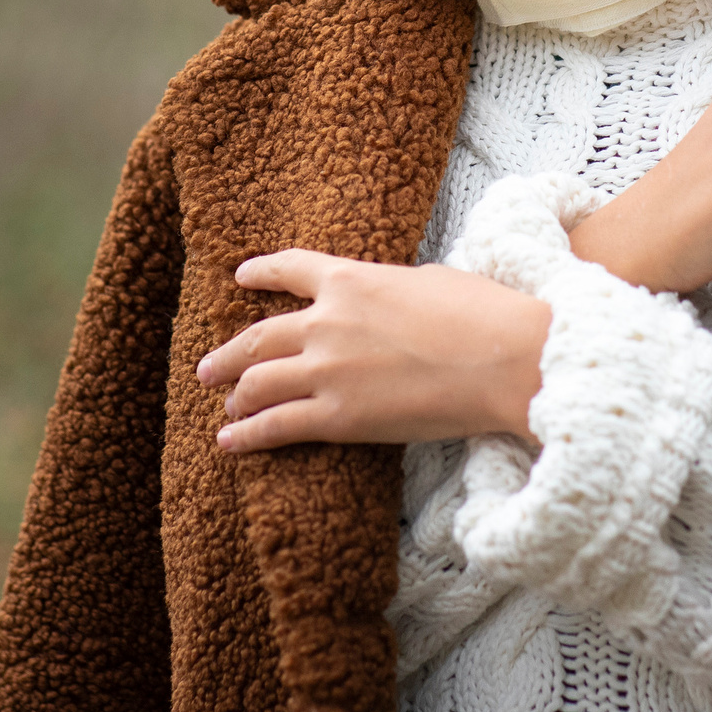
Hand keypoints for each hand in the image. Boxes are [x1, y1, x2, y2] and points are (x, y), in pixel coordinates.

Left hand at [196, 252, 550, 452]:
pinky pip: (275, 426)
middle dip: (229, 355)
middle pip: (258, 338)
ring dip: (236, 395)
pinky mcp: (337, 417)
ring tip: (226, 406)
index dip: (261, 273)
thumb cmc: (483, 314)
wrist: (502, 359)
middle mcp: (326, 322)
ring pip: (257, 383)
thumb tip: (390, 300)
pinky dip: (246, 436)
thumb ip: (392, 289)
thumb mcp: (430, 280)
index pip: (291, 269)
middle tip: (209, 368)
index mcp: (351, 279)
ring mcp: (327, 370)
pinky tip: (228, 442)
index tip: (241, 277)